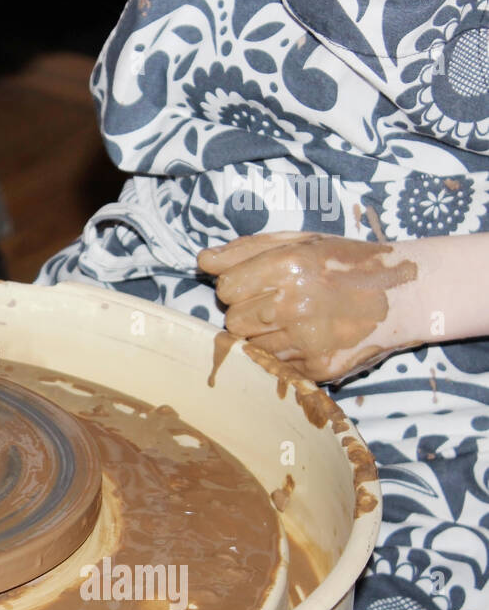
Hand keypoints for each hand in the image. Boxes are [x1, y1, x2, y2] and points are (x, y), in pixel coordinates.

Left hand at [198, 232, 421, 381]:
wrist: (408, 295)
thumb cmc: (346, 263)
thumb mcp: (299, 241)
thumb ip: (245, 250)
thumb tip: (202, 261)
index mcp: (287, 265)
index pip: (225, 287)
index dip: (238, 285)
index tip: (259, 283)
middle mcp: (295, 304)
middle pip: (233, 320)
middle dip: (248, 312)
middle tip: (278, 303)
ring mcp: (307, 339)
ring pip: (251, 347)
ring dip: (265, 335)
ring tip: (296, 319)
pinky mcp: (319, 368)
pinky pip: (276, 366)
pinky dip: (286, 354)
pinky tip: (309, 337)